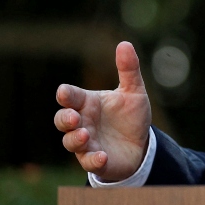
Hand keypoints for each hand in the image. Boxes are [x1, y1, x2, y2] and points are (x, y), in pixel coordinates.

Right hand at [54, 42, 151, 180]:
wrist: (142, 144)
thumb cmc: (130, 117)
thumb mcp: (134, 91)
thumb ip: (128, 69)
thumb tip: (124, 43)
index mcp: (87, 103)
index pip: (70, 96)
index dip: (66, 95)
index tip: (65, 93)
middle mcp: (82, 122)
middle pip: (62, 120)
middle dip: (64, 118)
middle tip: (73, 117)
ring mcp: (86, 143)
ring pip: (70, 142)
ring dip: (74, 139)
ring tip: (84, 135)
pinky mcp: (95, 160)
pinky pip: (88, 162)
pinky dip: (92, 159)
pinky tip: (101, 156)